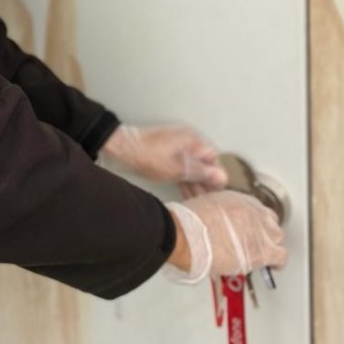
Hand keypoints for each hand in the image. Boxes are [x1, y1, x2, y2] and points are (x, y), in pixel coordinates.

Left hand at [101, 124, 227, 189]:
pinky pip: (180, 168)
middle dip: (206, 182)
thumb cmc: (148, 155)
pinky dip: (184, 180)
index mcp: (192, 140)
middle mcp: (185, 142)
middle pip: (202, 163)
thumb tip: (222, 176)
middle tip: (210, 200)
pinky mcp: (165, 155)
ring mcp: (175, 148)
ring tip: (200, 203)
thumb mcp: (179, 169)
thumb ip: (202, 173)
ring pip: (191, 168)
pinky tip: (187, 195)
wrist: (122, 150)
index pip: (213, 158)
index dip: (216, 176)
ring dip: (195, 184)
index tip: (218, 191)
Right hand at [163, 190, 286, 282]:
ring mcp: (261, 231)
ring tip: (261, 253)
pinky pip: (281, 257)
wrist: (192, 236)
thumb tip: (222, 220)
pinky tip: (271, 267)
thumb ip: (221, 211)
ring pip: (278, 237)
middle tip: (253, 241)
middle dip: (264, 232)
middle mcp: (254, 212)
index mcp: (240, 200)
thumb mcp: (207, 205)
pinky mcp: (263, 251)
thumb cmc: (192, 222)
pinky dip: (277, 263)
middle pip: (270, 222)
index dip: (254, 222)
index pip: (258, 209)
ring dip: (270, 245)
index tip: (249, 228)